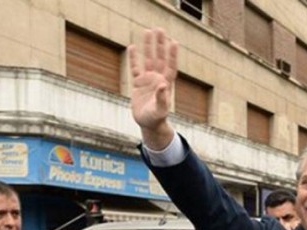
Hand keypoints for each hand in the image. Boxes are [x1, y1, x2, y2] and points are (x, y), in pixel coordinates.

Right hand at [128, 28, 177, 149]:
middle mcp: (158, 79)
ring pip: (148, 59)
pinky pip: (135, 68)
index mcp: (166, 84)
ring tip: (148, 31)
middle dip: (160, 44)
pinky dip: (133, 58)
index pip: (170, 66)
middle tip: (159, 29)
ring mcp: (148, 80)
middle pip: (159, 58)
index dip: (172, 55)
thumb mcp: (160, 110)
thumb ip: (162, 98)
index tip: (174, 42)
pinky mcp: (138, 83)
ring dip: (148, 46)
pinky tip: (132, 46)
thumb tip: (164, 86)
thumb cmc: (157, 118)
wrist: (149, 124)